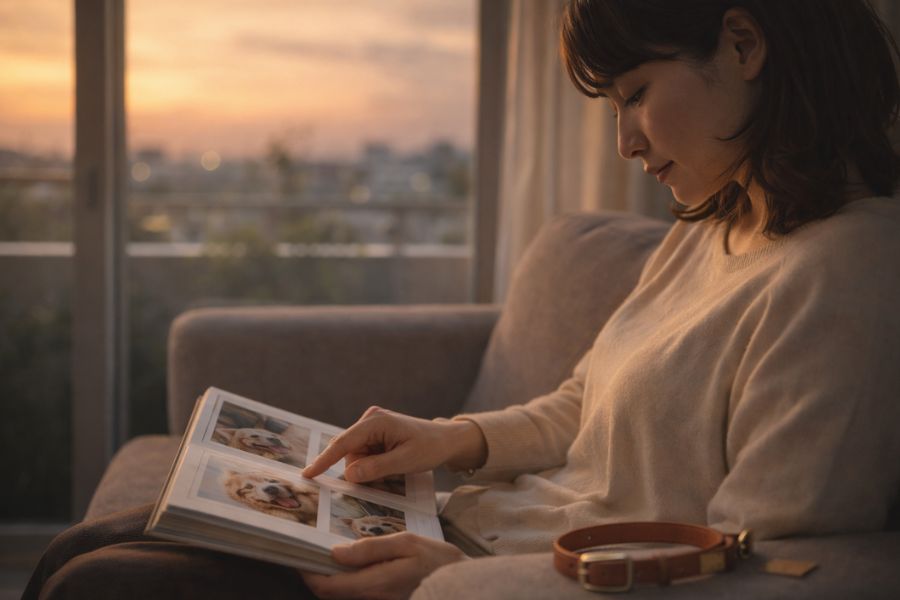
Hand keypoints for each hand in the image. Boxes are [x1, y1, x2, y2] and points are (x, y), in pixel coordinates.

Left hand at [301, 532, 466, 599]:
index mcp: (373, 584)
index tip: (297, 554)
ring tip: (327, 552)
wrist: (461, 583)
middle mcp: (371, 599)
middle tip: (308, 550)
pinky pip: (356, 594)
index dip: (307, 572)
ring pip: (342, 594)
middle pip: (329, 593)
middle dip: (315, 574)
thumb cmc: (437, 560)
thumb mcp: (405, 543)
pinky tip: (351, 562)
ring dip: (330, 577)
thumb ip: (369, 548)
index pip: (326, 586)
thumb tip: (335, 552)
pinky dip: (346, 580)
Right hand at [302, 406, 486, 482]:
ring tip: (395, 468)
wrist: (446, 440)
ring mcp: (371, 426)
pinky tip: (391, 465)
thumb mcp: (405, 461)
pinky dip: (374, 466)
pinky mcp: (375, 435)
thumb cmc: (430, 447)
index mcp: (375, 422)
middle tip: (387, 475)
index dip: (324, 461)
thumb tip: (348, 474)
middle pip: (349, 454)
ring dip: (369, 470)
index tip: (308, 475)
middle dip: (362, 470)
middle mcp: (370, 420)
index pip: (343, 443)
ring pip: (356, 458)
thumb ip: (376, 468)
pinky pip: (364, 456)